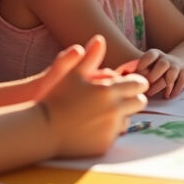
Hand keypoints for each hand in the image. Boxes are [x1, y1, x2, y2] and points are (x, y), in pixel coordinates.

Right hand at [43, 35, 147, 156]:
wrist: (43, 129)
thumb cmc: (56, 97)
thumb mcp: (72, 74)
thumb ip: (90, 57)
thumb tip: (99, 39)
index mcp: (109, 91)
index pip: (139, 85)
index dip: (137, 83)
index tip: (132, 83)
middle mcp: (114, 110)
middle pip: (140, 102)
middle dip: (133, 99)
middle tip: (123, 98)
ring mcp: (111, 129)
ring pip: (129, 119)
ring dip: (122, 115)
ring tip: (105, 112)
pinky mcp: (106, 144)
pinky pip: (116, 135)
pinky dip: (109, 130)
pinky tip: (95, 126)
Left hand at [116, 50, 183, 98]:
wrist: (179, 63)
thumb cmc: (155, 69)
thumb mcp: (146, 66)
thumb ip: (132, 70)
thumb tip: (116, 77)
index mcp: (155, 54)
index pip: (150, 55)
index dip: (144, 64)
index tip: (137, 75)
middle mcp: (166, 58)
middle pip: (162, 64)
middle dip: (153, 77)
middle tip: (145, 89)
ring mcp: (177, 65)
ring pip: (172, 74)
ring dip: (163, 85)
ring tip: (155, 95)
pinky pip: (182, 80)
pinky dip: (175, 89)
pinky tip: (168, 96)